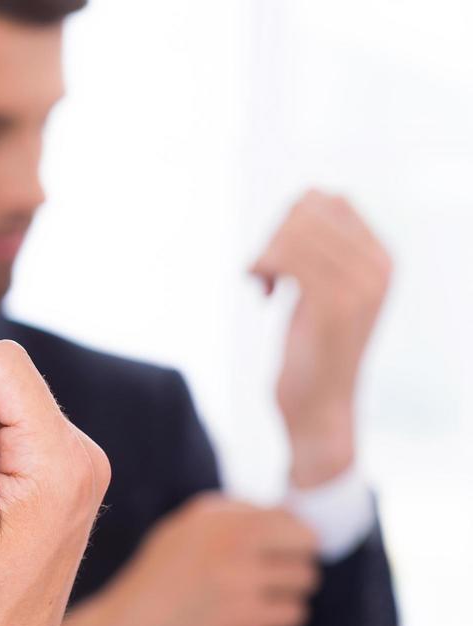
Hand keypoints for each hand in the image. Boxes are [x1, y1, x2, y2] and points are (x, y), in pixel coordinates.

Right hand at [48, 493, 320, 625]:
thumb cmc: (153, 590)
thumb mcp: (178, 537)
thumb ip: (226, 522)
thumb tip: (289, 515)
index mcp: (211, 514)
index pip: (285, 514)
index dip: (286, 539)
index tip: (271, 557)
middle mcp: (227, 538)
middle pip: (306, 541)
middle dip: (296, 562)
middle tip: (272, 582)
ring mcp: (238, 577)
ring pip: (305, 579)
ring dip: (288, 595)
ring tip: (257, 604)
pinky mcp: (245, 617)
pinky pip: (295, 614)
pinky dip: (281, 622)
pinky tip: (254, 624)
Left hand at [251, 190, 391, 487]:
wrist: (320, 408)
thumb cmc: (312, 352)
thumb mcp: (324, 293)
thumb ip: (325, 250)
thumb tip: (306, 199)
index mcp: (380, 258)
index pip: (327, 200)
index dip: (288, 221)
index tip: (279, 260)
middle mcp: (378, 266)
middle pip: (307, 209)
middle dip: (273, 236)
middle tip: (265, 274)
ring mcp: (360, 285)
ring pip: (293, 230)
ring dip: (264, 254)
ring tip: (264, 283)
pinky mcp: (333, 306)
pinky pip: (287, 257)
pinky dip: (262, 267)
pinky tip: (264, 293)